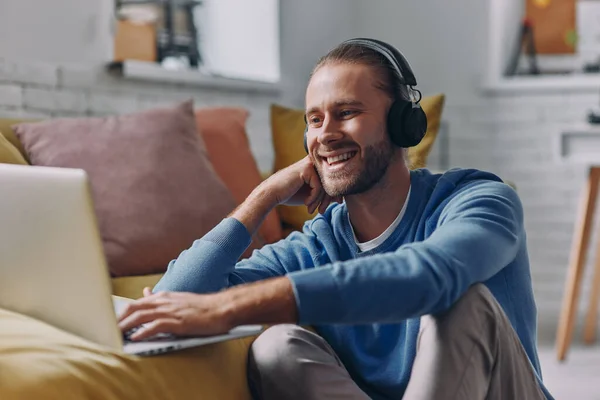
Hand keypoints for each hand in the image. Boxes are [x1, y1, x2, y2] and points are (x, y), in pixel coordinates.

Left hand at [117, 288, 232, 340]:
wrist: (221, 308)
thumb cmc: (202, 307)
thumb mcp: (178, 298)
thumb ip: (161, 297)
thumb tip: (146, 292)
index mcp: (164, 297)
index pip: (136, 303)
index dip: (121, 313)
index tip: (112, 322)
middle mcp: (164, 301)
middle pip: (133, 308)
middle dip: (118, 320)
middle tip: (107, 330)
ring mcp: (170, 311)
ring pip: (141, 316)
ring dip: (125, 326)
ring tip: (115, 335)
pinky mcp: (178, 321)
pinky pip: (155, 326)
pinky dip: (143, 332)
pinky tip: (135, 338)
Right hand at [263, 156, 340, 214]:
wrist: (272, 193)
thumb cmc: (290, 194)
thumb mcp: (311, 193)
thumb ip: (324, 192)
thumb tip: (341, 198)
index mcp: (316, 165)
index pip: (332, 178)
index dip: (335, 193)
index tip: (336, 204)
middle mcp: (314, 161)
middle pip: (331, 181)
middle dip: (329, 198)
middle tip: (323, 211)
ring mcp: (310, 163)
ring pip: (325, 185)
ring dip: (319, 201)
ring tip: (313, 210)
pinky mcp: (306, 169)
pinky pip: (318, 187)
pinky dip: (313, 198)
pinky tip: (306, 204)